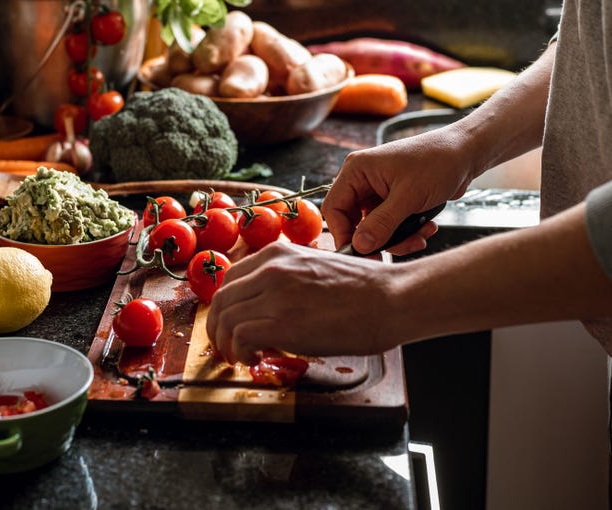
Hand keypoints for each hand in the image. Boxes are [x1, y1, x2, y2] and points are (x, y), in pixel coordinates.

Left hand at [206, 241, 401, 364]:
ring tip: (241, 357)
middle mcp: (271, 268)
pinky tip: (255, 359)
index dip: (226, 306)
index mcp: (278, 253)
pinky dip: (240, 352)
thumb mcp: (316, 267)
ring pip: (225, 319)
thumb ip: (288, 277)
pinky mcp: (282, 322)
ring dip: (227, 344)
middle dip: (219, 328)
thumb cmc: (365, 288)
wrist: (392, 298)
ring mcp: (275, 294)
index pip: (231, 279)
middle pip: (221, 300)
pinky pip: (240, 337)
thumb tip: (272, 303)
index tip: (231, 323)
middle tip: (228, 347)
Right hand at [323, 128, 472, 254]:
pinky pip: (391, 225)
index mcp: (358, 170)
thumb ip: (381, 223)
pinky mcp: (394, 199)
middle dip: (378, 239)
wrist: (466, 153)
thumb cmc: (438, 161)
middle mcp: (364, 180)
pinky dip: (407, 232)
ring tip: (420, 236)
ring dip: (398, 238)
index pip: (335, 208)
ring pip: (375, 228)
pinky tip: (427, 227)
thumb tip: (359, 246)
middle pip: (355, 222)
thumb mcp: (409, 196)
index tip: (361, 253)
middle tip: (397, 250)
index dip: (344, 234)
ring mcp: (379, 190)